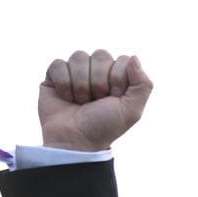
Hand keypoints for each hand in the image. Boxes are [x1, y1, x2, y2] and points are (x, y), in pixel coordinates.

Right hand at [38, 50, 153, 150]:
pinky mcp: (55, 74)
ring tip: (81, 101)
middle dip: (99, 82)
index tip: (113, 99)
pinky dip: (64, 84)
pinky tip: (66, 97)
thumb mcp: (132, 110)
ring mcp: (76, 71)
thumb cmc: (104, 126)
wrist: (75, 140)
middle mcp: (97, 71)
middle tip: (96, 101)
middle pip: (101, 55)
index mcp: (117, 77)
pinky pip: (59, 64)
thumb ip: (142, 84)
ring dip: (81, 84)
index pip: (122, 60)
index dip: (117, 80)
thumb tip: (134, 57)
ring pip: (79, 57)